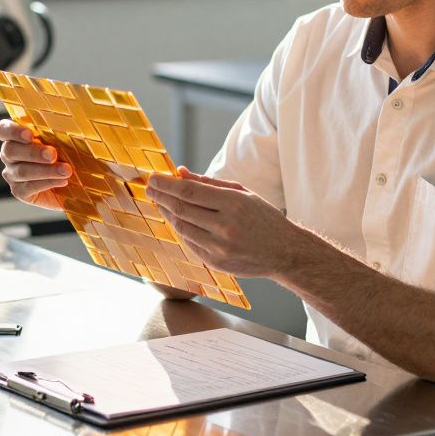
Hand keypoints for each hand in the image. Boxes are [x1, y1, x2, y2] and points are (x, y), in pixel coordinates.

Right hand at [0, 119, 71, 209]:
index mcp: (15, 136)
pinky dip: (47, 183)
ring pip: (22, 171)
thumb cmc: (67, 154)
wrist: (73, 184)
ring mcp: (12, 174)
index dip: (12, 131)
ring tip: (66, 170)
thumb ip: (60, 131)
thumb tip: (73, 117)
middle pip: (10, 150)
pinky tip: (62, 181)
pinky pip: (28, 187)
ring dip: (45, 170)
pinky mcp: (19, 191)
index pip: (3, 130)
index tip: (29, 134)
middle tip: (52, 154)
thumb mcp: (64, 140)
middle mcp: (9, 155)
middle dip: (33, 152)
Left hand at [145, 167, 301, 278]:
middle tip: (150, 187)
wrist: (284, 252)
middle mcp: (225, 227)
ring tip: (160, 202)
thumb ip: (209, 183)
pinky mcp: (216, 263)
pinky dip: (180, 230)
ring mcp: (219, 248)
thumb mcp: (242, 193)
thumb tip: (180, 172)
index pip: (190, 192)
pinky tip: (175, 219)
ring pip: (182, 228)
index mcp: (234, 204)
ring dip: (167, 213)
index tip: (154, 178)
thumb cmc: (262, 217)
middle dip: (161, 197)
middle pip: (182, 209)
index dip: (167, 184)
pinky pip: (190, 243)